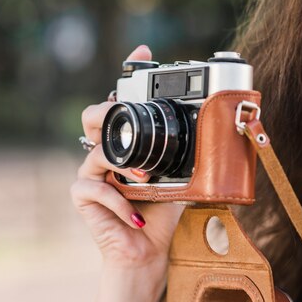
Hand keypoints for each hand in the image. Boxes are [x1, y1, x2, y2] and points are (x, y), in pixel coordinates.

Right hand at [71, 45, 183, 271]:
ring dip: (125, 167)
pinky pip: (96, 188)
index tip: (146, 51)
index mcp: (130, 144)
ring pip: (97, 151)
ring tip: (145, 182)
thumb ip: (189, 158)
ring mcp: (91, 172)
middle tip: (125, 118)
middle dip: (108, 112)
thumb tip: (220, 137)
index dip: (130, 73)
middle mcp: (108, 152)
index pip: (124, 103)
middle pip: (94, 116)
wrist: (148, 250)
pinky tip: (137, 216)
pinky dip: (121, 203)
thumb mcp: (182, 179)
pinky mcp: (82, 195)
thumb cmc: (163, 213)